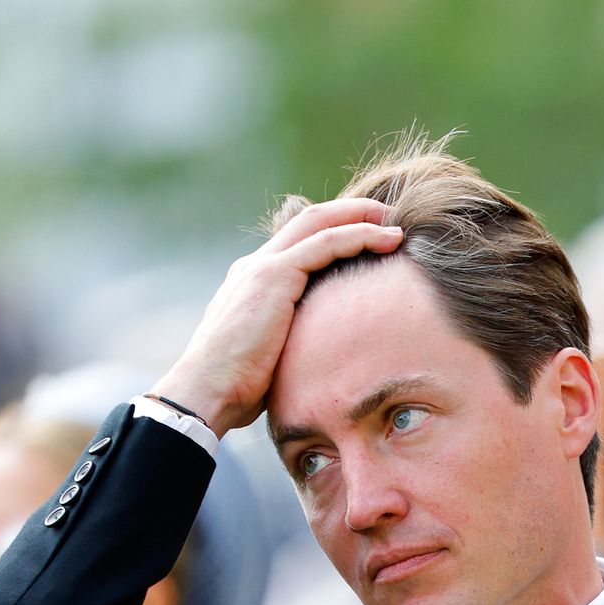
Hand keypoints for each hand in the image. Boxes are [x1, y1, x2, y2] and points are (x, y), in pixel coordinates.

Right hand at [151, 198, 403, 434]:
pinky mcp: (274, 276)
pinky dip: (359, 236)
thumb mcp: (276, 353)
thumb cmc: (241, 387)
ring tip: (396, 225)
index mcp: (256, 280)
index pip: (301, 241)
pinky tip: (388, 239)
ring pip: (320, 223)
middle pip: (311, 220)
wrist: (208, 392)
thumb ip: (297, 338)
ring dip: (362, 218)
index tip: (374, 236)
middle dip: (353, 212)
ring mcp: (263, 266)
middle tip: (390, 217)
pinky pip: (326, 243)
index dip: (338, 230)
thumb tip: (326, 354)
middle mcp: (257, 264)